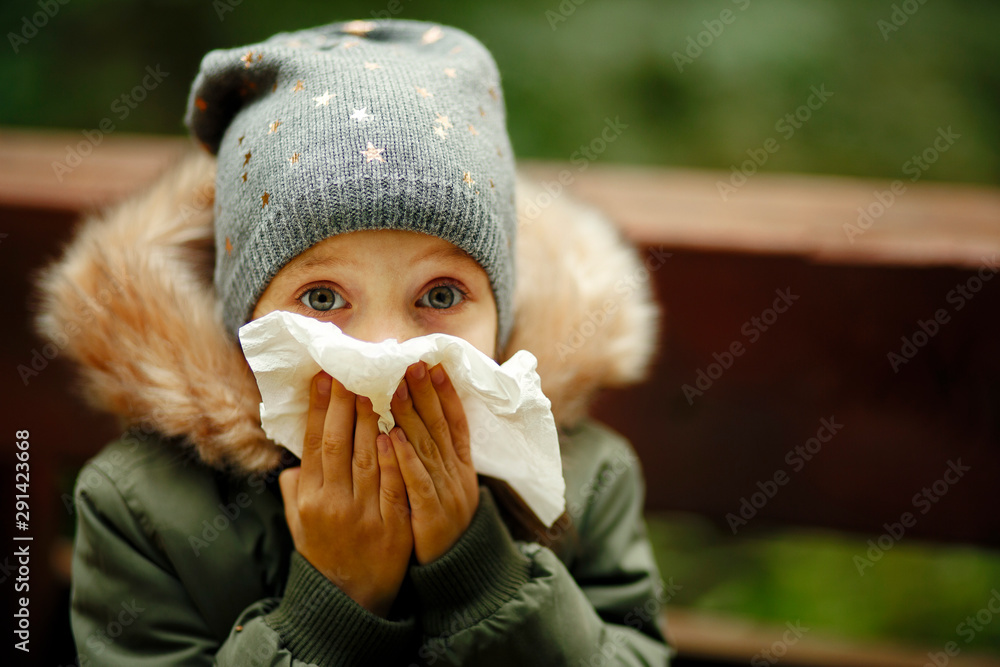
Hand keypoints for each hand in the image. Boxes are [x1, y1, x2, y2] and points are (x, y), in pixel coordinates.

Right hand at [278, 371, 412, 616]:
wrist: (351, 600)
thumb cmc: (325, 555)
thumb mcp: (299, 524)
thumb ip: (295, 490)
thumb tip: (294, 460)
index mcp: (309, 498)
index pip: (313, 444)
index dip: (318, 409)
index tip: (323, 379)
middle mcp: (332, 503)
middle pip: (337, 444)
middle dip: (343, 405)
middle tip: (350, 373)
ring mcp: (363, 515)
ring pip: (364, 459)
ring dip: (369, 422)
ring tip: (375, 391)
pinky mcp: (391, 526)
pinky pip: (392, 485)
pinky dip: (391, 459)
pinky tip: (392, 434)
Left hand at [389, 361, 478, 564]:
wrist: (455, 572)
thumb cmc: (437, 523)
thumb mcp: (441, 486)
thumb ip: (428, 458)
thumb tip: (409, 424)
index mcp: (460, 467)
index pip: (454, 422)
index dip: (446, 393)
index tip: (434, 365)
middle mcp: (457, 475)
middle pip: (441, 428)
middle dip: (427, 394)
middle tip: (413, 364)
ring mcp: (448, 495)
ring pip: (429, 449)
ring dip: (413, 417)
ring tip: (396, 389)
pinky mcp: (434, 517)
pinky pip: (418, 483)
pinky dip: (406, 459)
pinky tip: (393, 438)